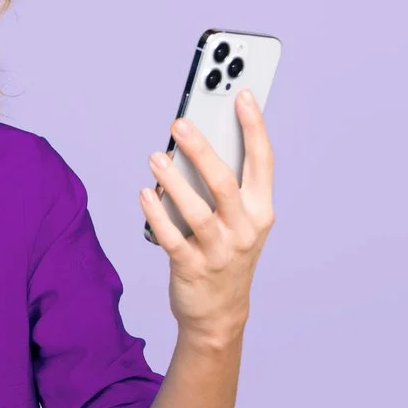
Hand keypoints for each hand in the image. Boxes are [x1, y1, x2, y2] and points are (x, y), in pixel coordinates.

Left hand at [140, 88, 276, 342]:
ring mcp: (220, 251)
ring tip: (156, 158)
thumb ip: (226, 185)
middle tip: (181, 123)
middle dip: (203, 150)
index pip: (263, 161)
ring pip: (197, 211)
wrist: (219, 314)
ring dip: (174, 182)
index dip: (255, 126)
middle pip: (225, 183)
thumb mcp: (239, 221)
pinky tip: (145, 194)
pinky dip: (157, 214)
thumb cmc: (226, 254)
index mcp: (261, 210)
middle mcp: (245, 229)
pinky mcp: (192, 268)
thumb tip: (196, 142)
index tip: (242, 94)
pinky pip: (172, 237)